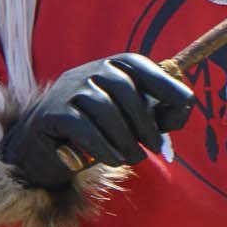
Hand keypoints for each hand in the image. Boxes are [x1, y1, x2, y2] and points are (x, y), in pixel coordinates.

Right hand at [0, 53, 194, 191]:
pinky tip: (112, 159)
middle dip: (145, 124)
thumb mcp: (131, 119)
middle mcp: (91, 71)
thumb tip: (181, 112)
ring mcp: (68, 90)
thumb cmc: (97, 131)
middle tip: (152, 149)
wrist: (44, 146)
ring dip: (125, 140)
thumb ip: (157, 113)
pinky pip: (83, 127)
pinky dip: (103, 146)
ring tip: (132, 158)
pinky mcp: (52, 113)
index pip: (145, 68)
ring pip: (105, 109)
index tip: (178, 120)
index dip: (168, 92)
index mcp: (115, 66)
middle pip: (126, 90)